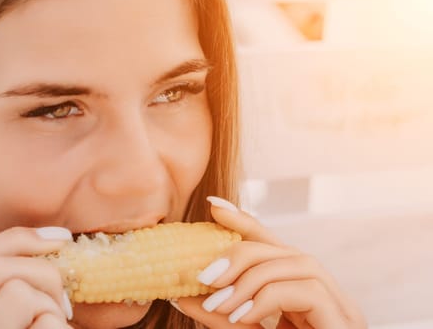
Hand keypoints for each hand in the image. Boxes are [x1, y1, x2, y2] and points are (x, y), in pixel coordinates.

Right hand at [0, 226, 73, 328]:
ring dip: (50, 306)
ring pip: (16, 293)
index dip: (19, 238)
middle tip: (64, 299)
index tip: (61, 237)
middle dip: (40, 270)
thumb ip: (8, 289)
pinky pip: (45, 323)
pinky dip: (60, 327)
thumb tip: (52, 240)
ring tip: (56, 327)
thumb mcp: (7, 318)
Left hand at [174, 197, 366, 328]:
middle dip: (237, 254)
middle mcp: (318, 285)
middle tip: (202, 276)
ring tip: (217, 304)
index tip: (213, 206)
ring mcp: (335, 300)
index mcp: (295, 285)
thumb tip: (181, 293)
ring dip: (248, 279)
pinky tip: (241, 317)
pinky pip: (302, 290)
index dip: (242, 219)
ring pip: (292, 263)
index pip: (268, 241)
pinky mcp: (342, 318)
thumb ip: (219, 312)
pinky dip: (265, 299)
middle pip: (278, 248)